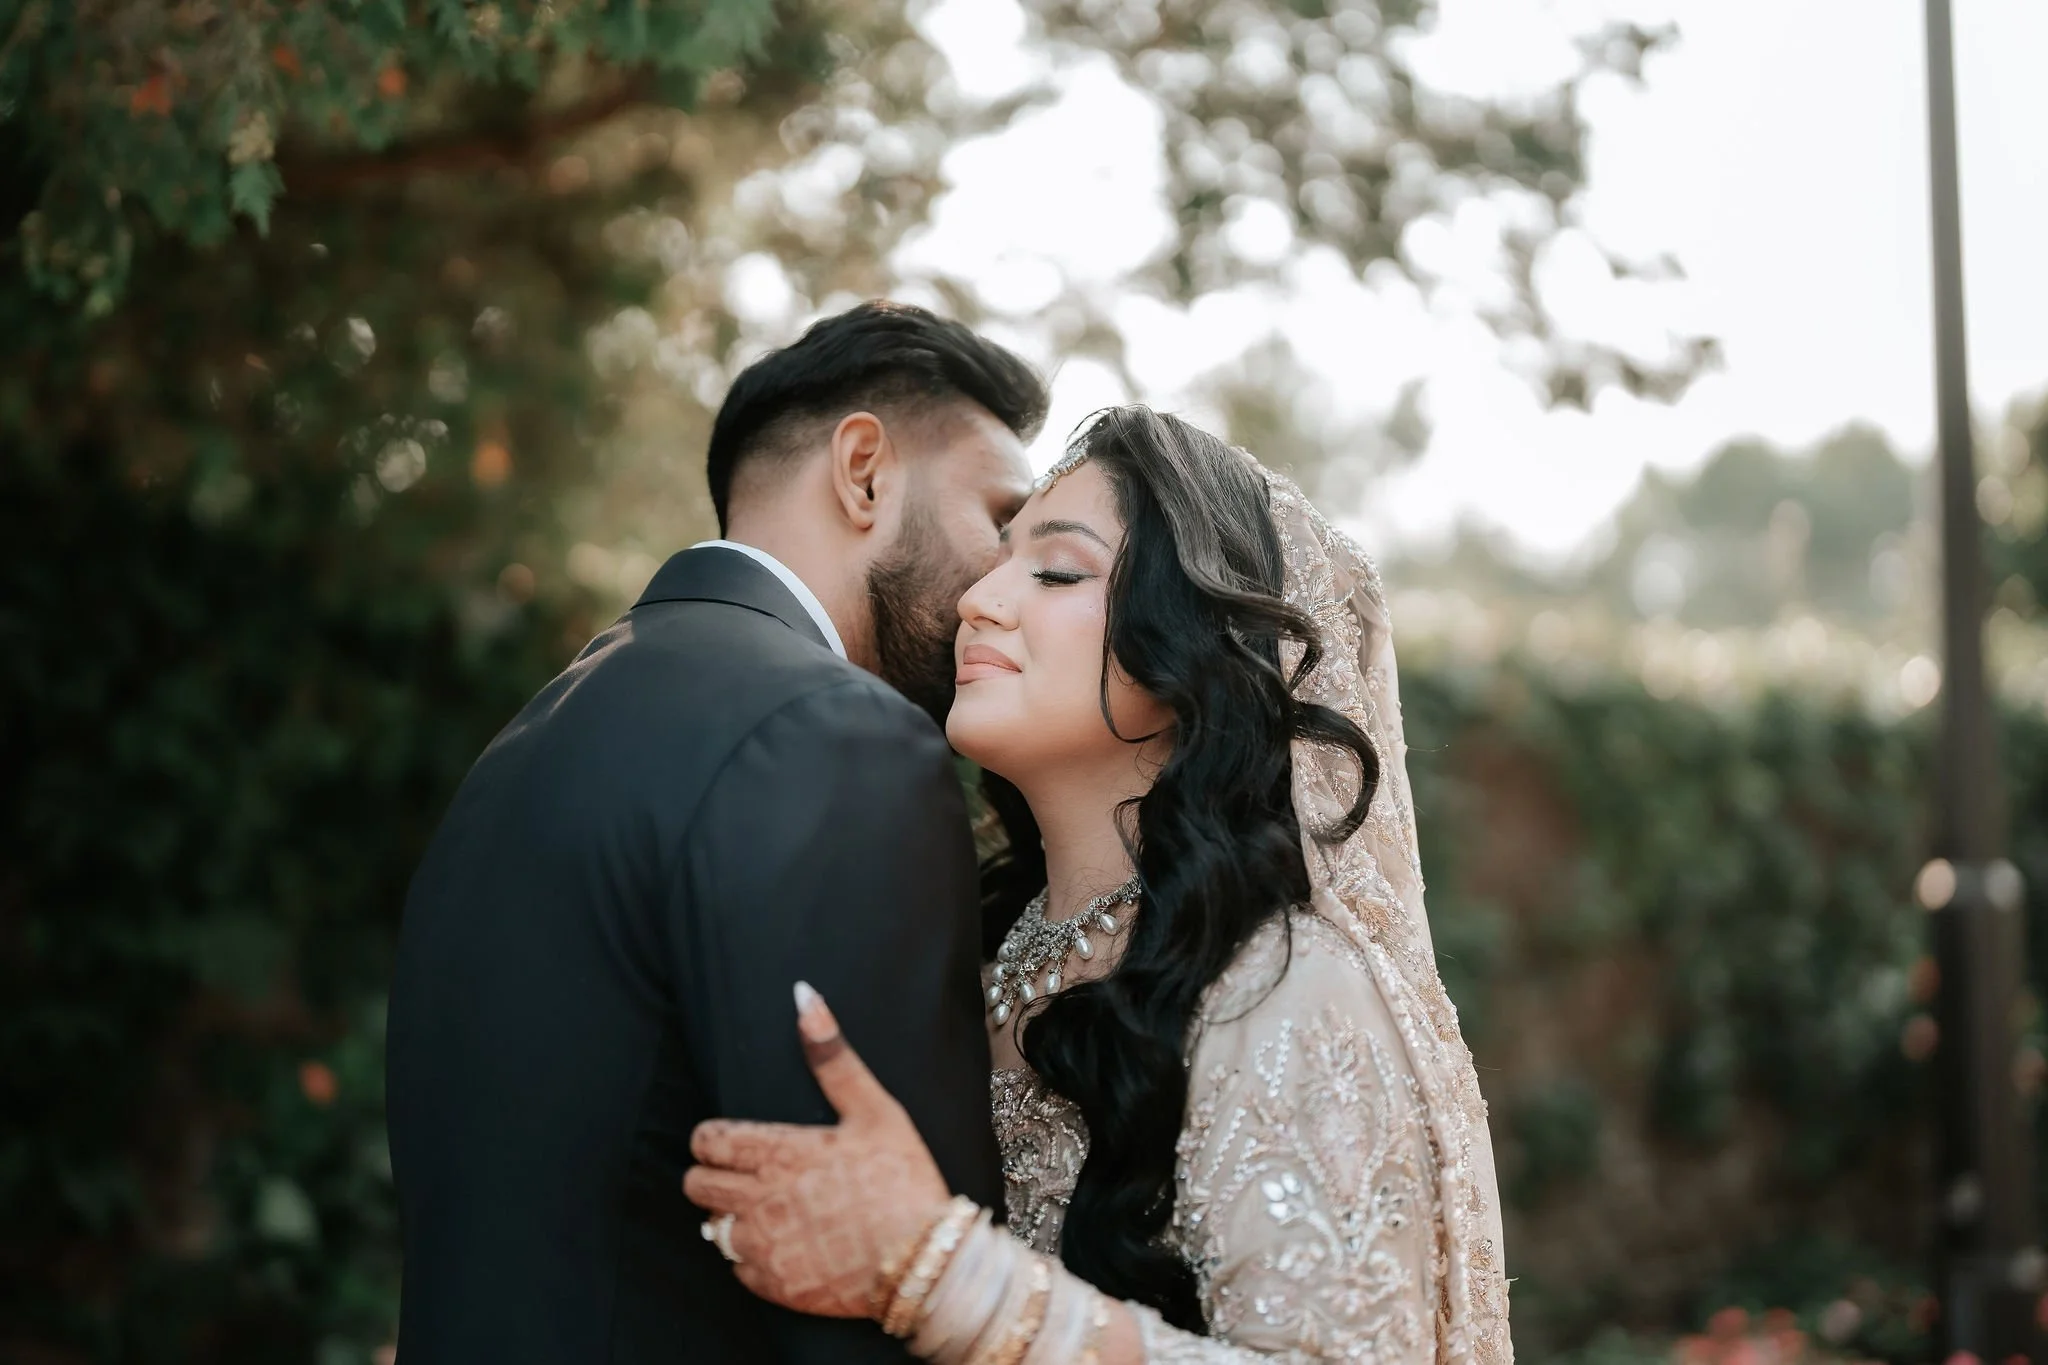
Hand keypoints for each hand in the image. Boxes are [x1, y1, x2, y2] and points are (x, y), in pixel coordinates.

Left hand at [683, 982, 952, 1318]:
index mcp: (776, 1152)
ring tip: (770, 1210)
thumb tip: (804, 997)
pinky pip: (737, 1269)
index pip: (705, 1142)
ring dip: (731, 1217)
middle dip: (713, 1175)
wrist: (923, 1260)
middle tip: (749, 1175)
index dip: (712, 1139)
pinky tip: (787, 1245)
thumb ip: (832, 1057)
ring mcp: (762, 1247)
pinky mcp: (773, 1285)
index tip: (733, 1142)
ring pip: (712, 1228)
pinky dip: (753, 1258)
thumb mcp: (874, 1109)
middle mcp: (757, 1200)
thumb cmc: (900, 1178)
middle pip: (696, 1185)